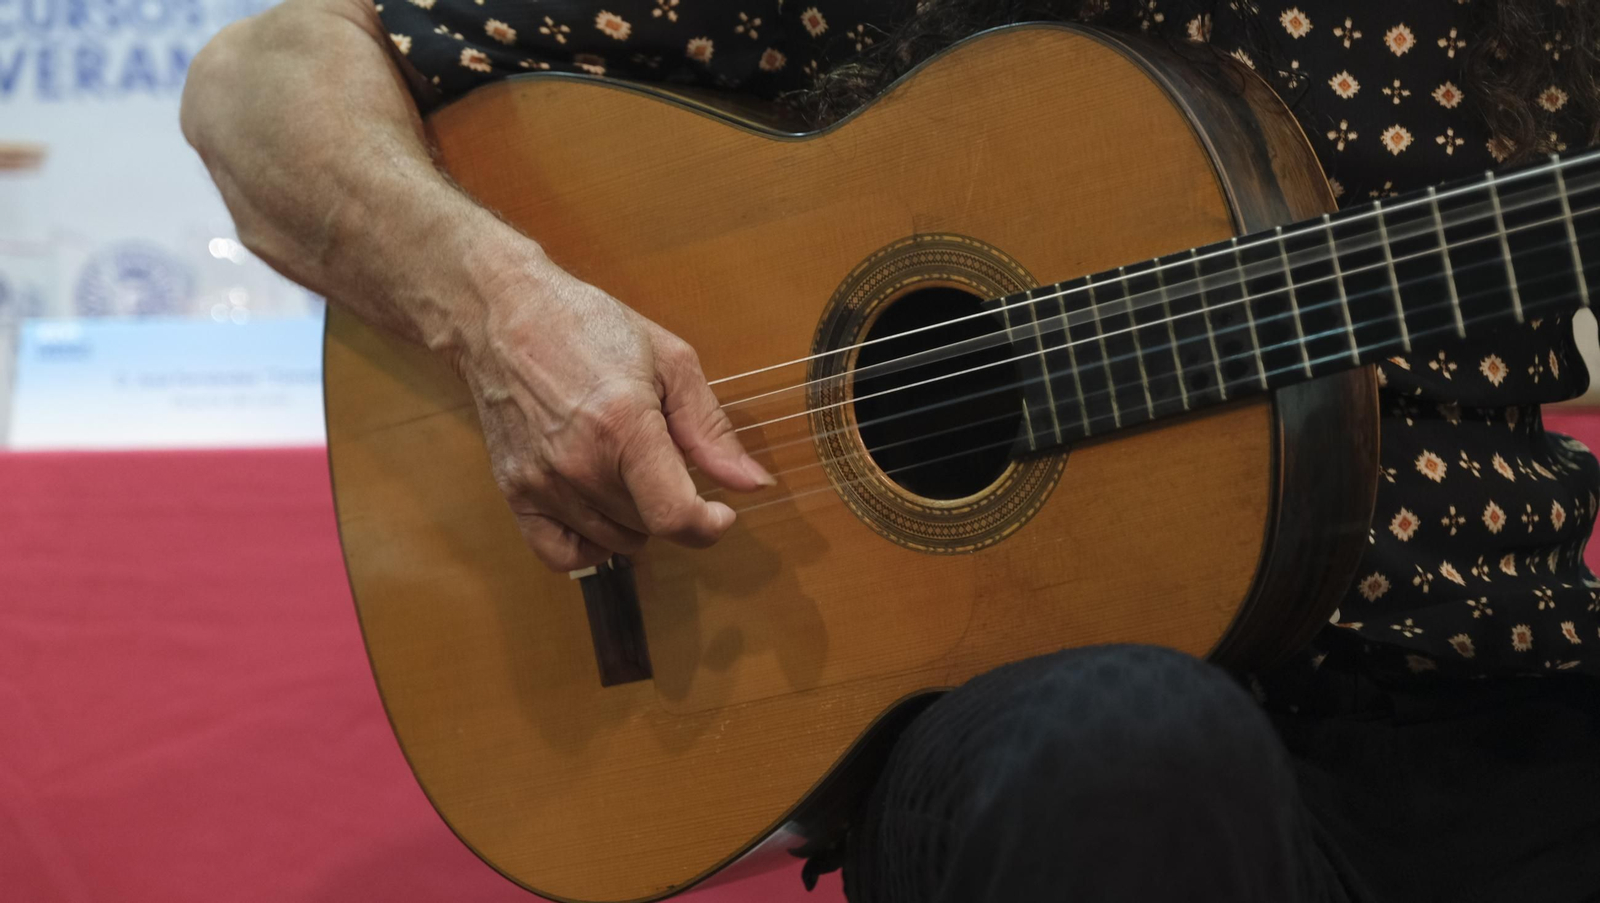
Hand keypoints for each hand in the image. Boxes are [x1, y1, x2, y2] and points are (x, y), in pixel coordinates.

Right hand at [457, 256, 774, 571]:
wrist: (503, 316)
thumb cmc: (589, 328)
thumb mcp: (670, 362)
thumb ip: (711, 429)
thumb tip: (751, 483)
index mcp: (623, 426)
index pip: (673, 516)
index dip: (708, 526)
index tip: (720, 513)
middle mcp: (578, 463)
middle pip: (649, 527)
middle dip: (670, 502)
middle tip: (659, 455)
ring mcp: (541, 483)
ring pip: (614, 542)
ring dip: (635, 520)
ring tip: (628, 470)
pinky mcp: (514, 493)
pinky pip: (561, 555)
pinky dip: (590, 545)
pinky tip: (600, 512)